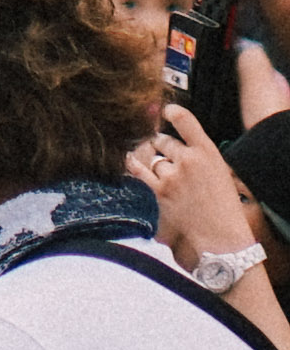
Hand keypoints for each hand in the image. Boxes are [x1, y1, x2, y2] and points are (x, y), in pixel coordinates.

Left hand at [144, 107, 260, 262]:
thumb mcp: (219, 176)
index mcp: (209, 154)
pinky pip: (138, 173)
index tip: (166, 110)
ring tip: (161, 175)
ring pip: (152, 160)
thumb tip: (173, 149)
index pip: (187, 123)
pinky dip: (133, 168)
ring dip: (152, 165)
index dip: (174, 113)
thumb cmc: (222, 210)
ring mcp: (170, 176)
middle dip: (161, 147)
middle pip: (164, 142)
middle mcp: (188, 161)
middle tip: (165, 155)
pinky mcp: (156, 192)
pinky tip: (127, 162)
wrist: (220, 240)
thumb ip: (198, 160)